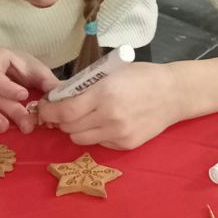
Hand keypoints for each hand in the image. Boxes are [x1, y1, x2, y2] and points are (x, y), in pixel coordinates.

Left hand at [33, 63, 182, 149]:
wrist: (173, 94)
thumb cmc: (141, 76)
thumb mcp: (110, 72)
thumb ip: (84, 85)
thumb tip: (57, 96)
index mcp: (104, 94)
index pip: (65, 112)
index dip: (48, 111)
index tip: (43, 108)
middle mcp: (110, 117)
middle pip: (69, 128)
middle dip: (60, 120)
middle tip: (62, 111)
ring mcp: (118, 134)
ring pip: (80, 139)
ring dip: (75, 129)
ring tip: (83, 117)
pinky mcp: (126, 145)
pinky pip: (98, 143)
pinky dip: (94, 134)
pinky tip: (104, 122)